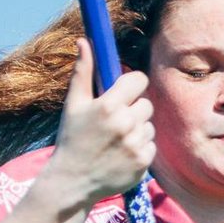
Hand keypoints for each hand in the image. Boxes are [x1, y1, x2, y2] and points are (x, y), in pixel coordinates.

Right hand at [45, 38, 155, 208]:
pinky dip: (140, 148)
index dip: (134, 83)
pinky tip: (121, 153)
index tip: (126, 89)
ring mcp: (136, 144)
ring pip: (149, 125)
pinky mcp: (143, 162)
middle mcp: (125, 123)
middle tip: (116, 120)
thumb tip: (85, 41)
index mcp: (108, 105)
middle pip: (147, 104)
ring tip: (116, 140)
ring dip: (137, 129)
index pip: (139, 80)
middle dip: (134, 108)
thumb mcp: (74, 105)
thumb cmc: (72, 139)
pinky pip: (151, 145)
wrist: (73, 181)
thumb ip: (83, 72)